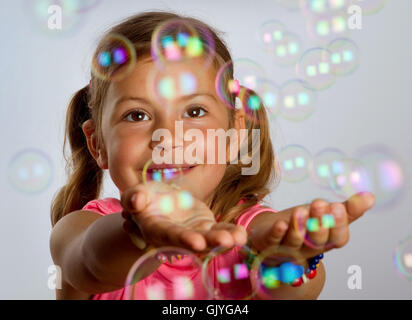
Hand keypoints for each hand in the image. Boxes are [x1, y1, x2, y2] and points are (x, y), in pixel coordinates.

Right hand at [121, 181, 246, 251]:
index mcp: (156, 229)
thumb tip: (136, 200)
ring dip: (223, 241)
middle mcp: (175, 237)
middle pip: (192, 242)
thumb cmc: (145, 198)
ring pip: (209, 240)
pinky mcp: (206, 227)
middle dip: (209, 243)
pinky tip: (241, 234)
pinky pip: (219, 231)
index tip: (197, 242)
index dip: (182, 239)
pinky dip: (230, 233)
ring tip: (238, 238)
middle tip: (225, 241)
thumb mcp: (136, 193)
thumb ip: (133, 197)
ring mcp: (193, 234)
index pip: (168, 235)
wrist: (159, 202)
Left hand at [249, 192, 374, 258]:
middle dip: (319, 223)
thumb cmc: (303, 225)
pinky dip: (278, 233)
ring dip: (299, 226)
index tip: (338, 207)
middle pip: (316, 240)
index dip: (338, 225)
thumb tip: (370, 197)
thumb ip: (346, 210)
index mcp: (325, 241)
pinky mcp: (269, 244)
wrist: (270, 236)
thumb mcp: (325, 216)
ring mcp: (287, 248)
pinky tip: (281, 223)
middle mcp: (308, 247)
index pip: (337, 238)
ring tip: (300, 210)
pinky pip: (274, 241)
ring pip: (295, 240)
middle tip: (320, 204)